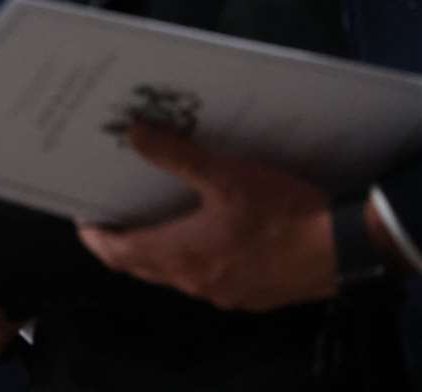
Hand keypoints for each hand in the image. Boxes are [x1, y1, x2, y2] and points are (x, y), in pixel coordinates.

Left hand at [76, 123, 334, 310]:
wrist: (344, 249)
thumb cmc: (282, 212)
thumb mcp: (226, 175)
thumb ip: (177, 156)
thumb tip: (133, 134)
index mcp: (181, 254)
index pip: (118, 253)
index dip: (96, 236)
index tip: (83, 217)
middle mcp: (196, 281)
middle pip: (142, 266)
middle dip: (122, 241)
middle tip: (112, 213)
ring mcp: (224, 292)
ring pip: (173, 273)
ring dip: (157, 249)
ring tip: (152, 216)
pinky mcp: (250, 293)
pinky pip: (206, 278)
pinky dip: (191, 257)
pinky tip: (203, 233)